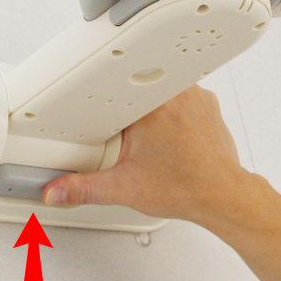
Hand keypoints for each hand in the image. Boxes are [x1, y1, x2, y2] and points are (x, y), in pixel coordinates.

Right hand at [42, 85, 257, 224]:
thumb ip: (84, 188)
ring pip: (161, 87)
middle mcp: (174, 93)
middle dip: (129, 108)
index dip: (104, 97)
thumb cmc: (186, 187)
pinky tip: (170, 134)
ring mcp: (195, 95)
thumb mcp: (124, 188)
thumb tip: (57, 190)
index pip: (115, 84)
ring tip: (152, 136)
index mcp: (149, 105)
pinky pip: (182, 95)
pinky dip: (174, 111)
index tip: (102, 112)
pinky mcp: (207, 104)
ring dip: (152, 106)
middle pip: (138, 84)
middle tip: (131, 135)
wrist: (223, 196)